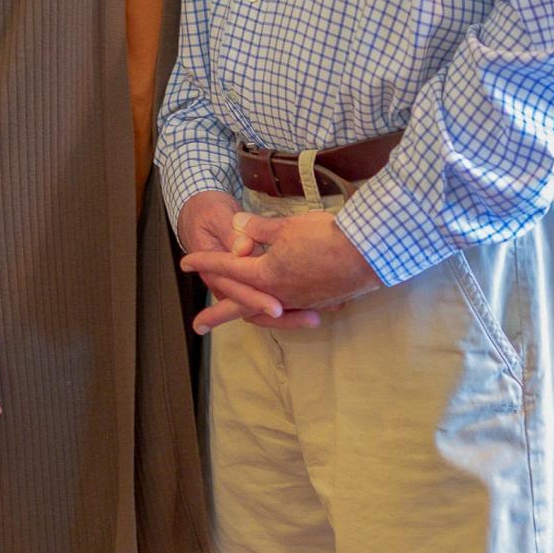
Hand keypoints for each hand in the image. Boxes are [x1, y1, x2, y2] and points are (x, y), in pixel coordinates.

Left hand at [181, 211, 380, 330]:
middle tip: (198, 326)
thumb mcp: (286, 226)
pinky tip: (281, 305)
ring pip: (268, 312)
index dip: (205, 262)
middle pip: (242, 305)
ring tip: (241, 316)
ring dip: (251, 313)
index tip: (186, 261)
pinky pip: (291, 310)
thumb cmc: (324, 236)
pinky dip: (279, 310)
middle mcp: (280, 294)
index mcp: (266, 275)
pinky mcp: (319, 302)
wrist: (366, 253)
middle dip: (218, 314)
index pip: (228, 267)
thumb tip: (236, 226)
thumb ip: (258, 230)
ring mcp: (301, 301)